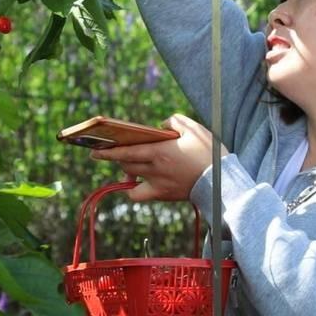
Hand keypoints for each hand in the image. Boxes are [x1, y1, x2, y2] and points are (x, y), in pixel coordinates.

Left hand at [89, 114, 228, 201]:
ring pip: (131, 177)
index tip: (94, 150)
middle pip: (126, 163)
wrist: (222, 182)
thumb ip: (175, 121)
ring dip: (126, 170)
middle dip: (118, 157)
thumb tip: (162, 125)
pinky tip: (137, 184)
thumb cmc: (210, 153)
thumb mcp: (195, 129)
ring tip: (128, 166)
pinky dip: (134, 190)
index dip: (108, 151)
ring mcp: (158, 184)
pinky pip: (139, 195)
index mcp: (161, 151)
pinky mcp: (163, 195)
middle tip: (117, 151)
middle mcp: (155, 168)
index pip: (126, 151)